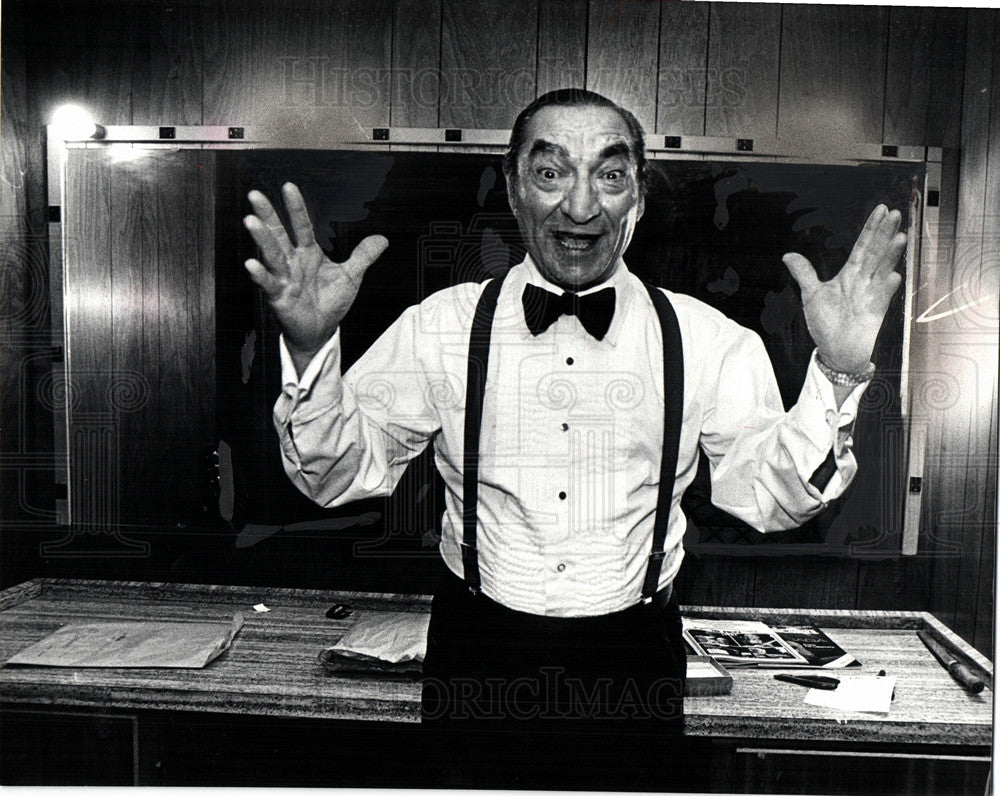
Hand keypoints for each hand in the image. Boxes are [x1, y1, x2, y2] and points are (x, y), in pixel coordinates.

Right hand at [243, 182, 387, 367]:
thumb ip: (363, 256)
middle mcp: (293, 263)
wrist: (321, 330)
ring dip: (262, 239)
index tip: (289, 187)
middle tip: (255, 195)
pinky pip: (269, 283)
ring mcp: (284, 278)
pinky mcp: (279, 297)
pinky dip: (260, 274)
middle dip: (268, 216)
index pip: (302, 226)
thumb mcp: (351, 276)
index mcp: (309, 254)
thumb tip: (381, 239)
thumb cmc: (330, 302)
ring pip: (272, 255)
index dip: (296, 208)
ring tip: (251, 222)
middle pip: (279, 235)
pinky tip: (252, 263)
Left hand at [783, 204, 905, 373]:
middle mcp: (863, 282)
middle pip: (876, 253)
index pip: (862, 246)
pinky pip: (882, 298)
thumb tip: (788, 255)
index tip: (881, 209)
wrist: (834, 351)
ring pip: (883, 271)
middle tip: (895, 214)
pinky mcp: (874, 313)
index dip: (871, 228)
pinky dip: (886, 287)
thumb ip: (804, 273)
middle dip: (885, 234)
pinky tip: (893, 276)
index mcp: (849, 275)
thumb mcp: (811, 295)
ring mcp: (871, 295)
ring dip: (891, 255)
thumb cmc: (826, 323)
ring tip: (900, 238)